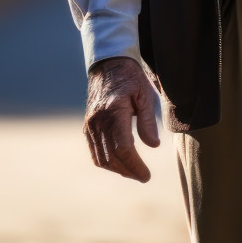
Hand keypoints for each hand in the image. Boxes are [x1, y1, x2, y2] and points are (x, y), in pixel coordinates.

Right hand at [84, 56, 159, 183]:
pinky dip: (107, 162)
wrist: (108, 65)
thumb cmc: (130, 78)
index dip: (135, 165)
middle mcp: (98, 121)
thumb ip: (148, 120)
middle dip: (128, 171)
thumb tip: (153, 146)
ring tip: (134, 172)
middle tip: (143, 176)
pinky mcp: (87, 127)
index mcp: (114, 111)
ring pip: (101, 158)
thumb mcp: (145, 94)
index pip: (123, 148)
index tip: (146, 175)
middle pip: (111, 157)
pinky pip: (94, 152)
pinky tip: (120, 163)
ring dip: (117, 169)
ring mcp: (90, 125)